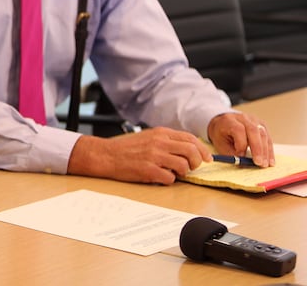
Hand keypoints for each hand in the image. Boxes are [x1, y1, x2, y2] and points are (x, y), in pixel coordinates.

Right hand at [68, 127, 211, 184]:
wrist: (106, 155)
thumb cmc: (127, 148)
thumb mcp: (148, 137)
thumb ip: (167, 140)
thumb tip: (189, 149)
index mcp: (160, 133)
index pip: (190, 138)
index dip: (202, 150)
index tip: (206, 158)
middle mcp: (159, 142)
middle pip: (191, 152)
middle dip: (195, 162)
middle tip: (189, 167)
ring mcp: (154, 156)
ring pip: (184, 166)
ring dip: (182, 173)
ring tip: (172, 173)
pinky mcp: (149, 170)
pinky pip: (170, 178)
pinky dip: (168, 180)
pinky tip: (159, 176)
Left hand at [207, 112, 274, 166]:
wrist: (223, 123)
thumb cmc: (221, 135)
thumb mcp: (220, 144)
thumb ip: (231, 153)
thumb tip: (244, 162)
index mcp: (229, 120)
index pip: (238, 130)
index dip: (241, 144)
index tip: (241, 156)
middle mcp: (243, 118)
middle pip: (254, 131)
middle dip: (258, 149)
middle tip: (259, 163)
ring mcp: (254, 120)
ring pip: (263, 134)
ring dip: (266, 151)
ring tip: (265, 164)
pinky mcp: (262, 125)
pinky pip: (268, 138)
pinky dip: (269, 150)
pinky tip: (270, 161)